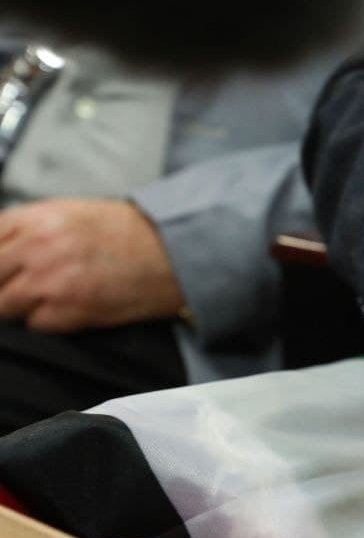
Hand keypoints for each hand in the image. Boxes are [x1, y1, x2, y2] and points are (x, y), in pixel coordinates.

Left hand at [0, 198, 183, 330]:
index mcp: (35, 220)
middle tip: (22, 284)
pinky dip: (43, 320)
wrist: (173, 254)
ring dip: (18, 305)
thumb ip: (26, 227)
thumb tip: (1, 247)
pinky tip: (67, 307)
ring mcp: (50, 283)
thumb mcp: (69, 213)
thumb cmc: (128, 233)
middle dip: (2, 283)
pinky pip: (32, 324)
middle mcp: (37, 249)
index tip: (5, 268)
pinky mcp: (69, 312)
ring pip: (2, 306)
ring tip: (46, 297)